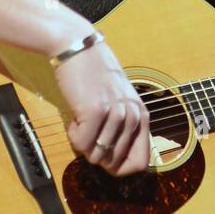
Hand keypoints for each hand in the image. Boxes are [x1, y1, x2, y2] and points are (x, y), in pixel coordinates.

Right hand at [51, 28, 151, 176]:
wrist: (77, 47)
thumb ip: (123, 127)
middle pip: (115, 163)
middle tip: (88, 132)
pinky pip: (81, 145)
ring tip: (81, 120)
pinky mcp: (95, 111)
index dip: (120, 166)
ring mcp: (116, 113)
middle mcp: (133, 115)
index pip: (141, 162)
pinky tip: (75, 117)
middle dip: (97, 154)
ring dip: (83, 143)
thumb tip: (116, 164)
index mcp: (142, 115)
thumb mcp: (119, 100)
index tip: (106, 155)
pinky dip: (73, 135)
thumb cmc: (93, 75)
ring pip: (96, 156)